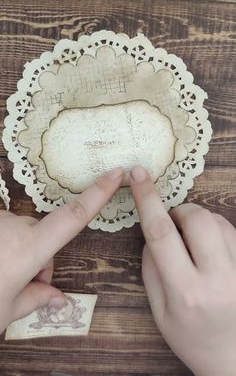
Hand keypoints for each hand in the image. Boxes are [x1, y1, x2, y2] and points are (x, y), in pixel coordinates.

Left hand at [0, 167, 123, 332]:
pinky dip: (2, 243)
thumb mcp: (7, 309)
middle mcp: (13, 227)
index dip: (98, 194)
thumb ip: (36, 298)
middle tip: (23, 285)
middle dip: (39, 258)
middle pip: (41, 233)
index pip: (73, 217)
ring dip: (16, 250)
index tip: (116, 173)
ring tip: (0, 275)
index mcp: (28, 249)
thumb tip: (60, 301)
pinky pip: (2, 227)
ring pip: (18, 231)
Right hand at [130, 166, 235, 375]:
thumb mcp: (159, 312)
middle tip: (174, 225)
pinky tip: (212, 249)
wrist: (234, 360)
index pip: (161, 233)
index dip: (146, 199)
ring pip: (218, 220)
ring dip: (199, 221)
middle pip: (197, 218)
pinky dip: (217, 230)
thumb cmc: (191, 338)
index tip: (138, 175)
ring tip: (194, 244)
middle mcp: (218, 279)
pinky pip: (234, 231)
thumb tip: (152, 233)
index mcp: (186, 292)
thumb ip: (151, 268)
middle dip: (180, 211)